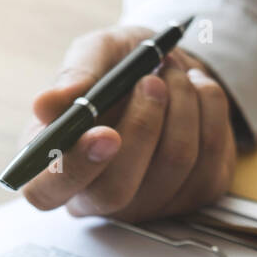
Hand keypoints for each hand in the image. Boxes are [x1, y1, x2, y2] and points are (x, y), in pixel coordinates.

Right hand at [18, 25, 235, 220]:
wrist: (173, 67)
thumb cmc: (121, 65)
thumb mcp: (96, 53)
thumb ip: (74, 76)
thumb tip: (45, 105)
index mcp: (57, 163)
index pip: (45, 193)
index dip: (72, 169)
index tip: (104, 132)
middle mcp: (97, 194)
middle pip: (115, 192)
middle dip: (143, 128)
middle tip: (152, 82)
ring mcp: (149, 203)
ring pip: (173, 165)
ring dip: (181, 102)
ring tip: (172, 72)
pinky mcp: (196, 194)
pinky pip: (211, 156)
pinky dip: (209, 107)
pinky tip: (197, 90)